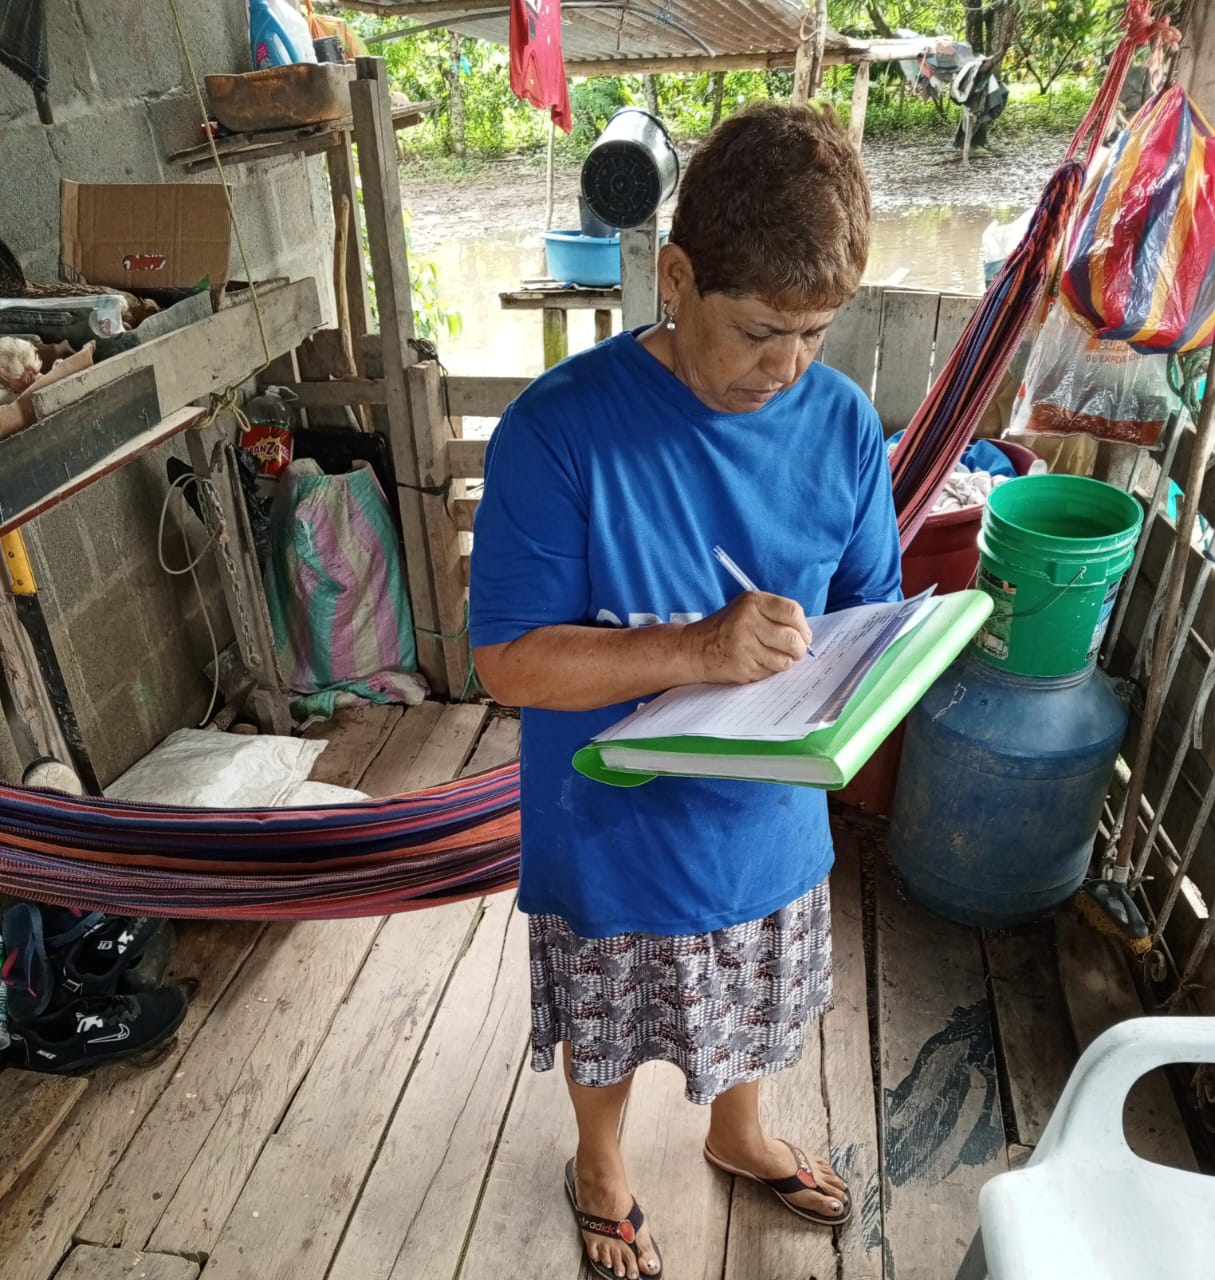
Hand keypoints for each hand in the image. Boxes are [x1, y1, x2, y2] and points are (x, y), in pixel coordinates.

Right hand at [682, 592, 812, 684]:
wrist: (694, 648)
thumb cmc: (727, 628)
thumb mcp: (747, 609)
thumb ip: (775, 615)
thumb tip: (806, 636)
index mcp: (752, 602)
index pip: (793, 612)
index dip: (803, 627)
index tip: (803, 635)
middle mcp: (748, 621)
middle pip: (793, 639)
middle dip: (799, 649)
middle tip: (795, 651)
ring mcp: (744, 645)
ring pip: (784, 660)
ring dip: (784, 662)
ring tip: (771, 656)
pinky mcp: (742, 666)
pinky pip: (770, 672)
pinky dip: (768, 670)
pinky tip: (756, 663)